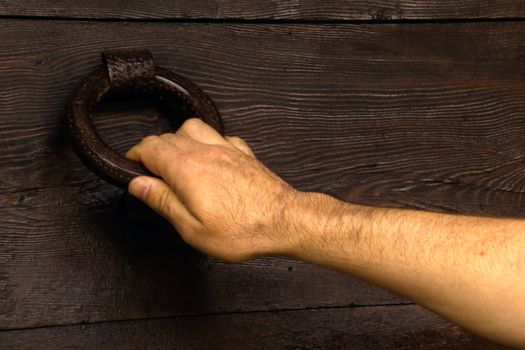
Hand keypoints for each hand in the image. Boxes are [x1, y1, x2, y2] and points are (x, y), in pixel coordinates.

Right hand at [125, 118, 300, 261]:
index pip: (150, 147)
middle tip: (152, 172)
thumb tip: (138, 184)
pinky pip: (219, 135)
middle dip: (153, 150)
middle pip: (168, 136)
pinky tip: (209, 158)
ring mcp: (226, 148)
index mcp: (187, 169)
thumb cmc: (243, 230)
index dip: (135, 155)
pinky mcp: (243, 153)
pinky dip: (207, 141)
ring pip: (193, 127)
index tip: (132, 167)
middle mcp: (205, 151)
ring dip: (178, 139)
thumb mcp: (192, 228)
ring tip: (177, 160)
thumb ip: (163, 201)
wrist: (286, 221)